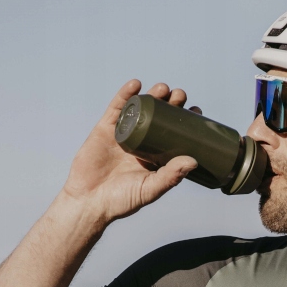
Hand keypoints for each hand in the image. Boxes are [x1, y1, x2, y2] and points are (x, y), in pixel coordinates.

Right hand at [64, 80, 199, 223]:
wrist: (89, 202)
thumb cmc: (122, 200)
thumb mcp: (150, 189)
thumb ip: (170, 176)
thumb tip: (193, 161)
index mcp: (155, 156)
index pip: (174, 134)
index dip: (185, 121)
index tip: (197, 111)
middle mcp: (141, 142)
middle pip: (160, 117)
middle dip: (171, 103)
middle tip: (180, 95)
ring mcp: (123, 134)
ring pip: (140, 109)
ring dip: (152, 96)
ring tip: (163, 88)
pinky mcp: (105, 129)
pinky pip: (116, 108)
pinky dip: (125, 94)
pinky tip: (136, 84)